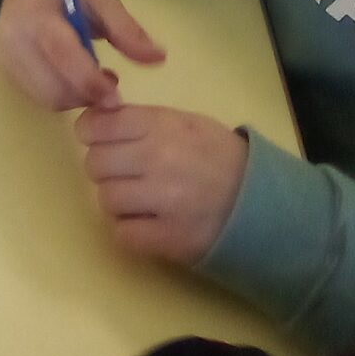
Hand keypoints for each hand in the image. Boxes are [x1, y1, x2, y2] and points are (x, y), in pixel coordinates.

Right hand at [0, 0, 164, 109]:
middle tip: (111, 81)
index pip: (62, 55)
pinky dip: (63, 94)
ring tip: (94, 77)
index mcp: (35, 14)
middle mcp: (13, 39)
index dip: (91, 81)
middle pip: (54, 88)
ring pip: (48, 99)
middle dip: (88, 95)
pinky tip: (73, 75)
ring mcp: (6, 56)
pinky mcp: (6, 69)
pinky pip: (40, 97)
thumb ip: (125, 28)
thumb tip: (159, 58)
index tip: (118, 96)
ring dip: (77, 98)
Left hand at [75, 102, 247, 265]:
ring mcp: (163, 200)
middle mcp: (157, 159)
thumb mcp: (183, 122)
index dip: (91, 134)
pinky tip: (147, 225)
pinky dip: (129, 231)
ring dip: (117, 202)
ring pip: (106, 199)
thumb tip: (98, 116)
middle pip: (95, 164)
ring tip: (139, 201)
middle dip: (104, 170)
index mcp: (160, 126)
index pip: (97, 125)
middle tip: (123, 174)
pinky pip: (123, 234)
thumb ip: (141, 119)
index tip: (99, 141)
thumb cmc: (218, 156)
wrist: (263, 201)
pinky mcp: (170, 238)